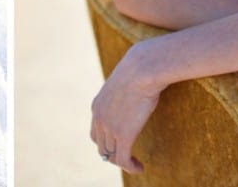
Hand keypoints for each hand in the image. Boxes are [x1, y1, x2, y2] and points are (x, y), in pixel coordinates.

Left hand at [90, 41, 162, 173]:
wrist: (142, 68)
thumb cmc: (139, 70)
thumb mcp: (125, 81)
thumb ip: (124, 90)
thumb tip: (135, 85)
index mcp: (97, 106)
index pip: (95, 133)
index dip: (106, 143)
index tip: (118, 146)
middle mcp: (99, 118)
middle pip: (102, 147)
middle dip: (113, 154)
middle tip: (128, 157)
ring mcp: (110, 127)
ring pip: (112, 155)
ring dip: (123, 162)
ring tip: (135, 164)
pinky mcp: (124, 135)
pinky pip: (123, 159)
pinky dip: (131, 167)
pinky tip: (140, 168)